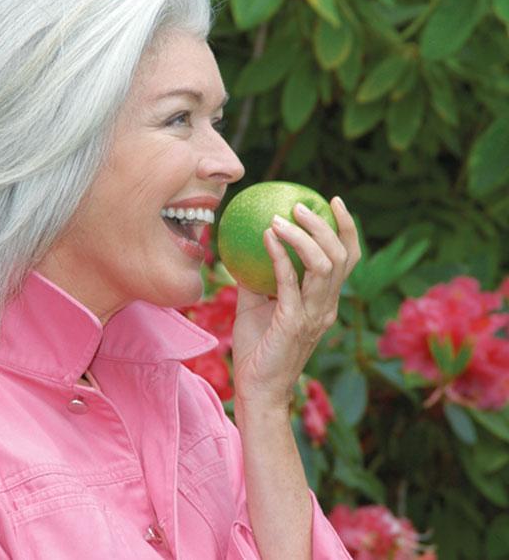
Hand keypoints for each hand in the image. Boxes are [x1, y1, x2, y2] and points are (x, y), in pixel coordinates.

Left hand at [230, 196, 359, 408]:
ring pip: (323, 267)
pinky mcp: (293, 324)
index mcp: (324, 302)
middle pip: (341, 258)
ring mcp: (313, 317)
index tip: (334, 201)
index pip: (347, 260)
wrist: (256, 390)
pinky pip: (290, 284)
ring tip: (281, 218)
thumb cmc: (257, 349)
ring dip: (302, 237)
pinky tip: (266, 237)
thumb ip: (258, 278)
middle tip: (301, 206)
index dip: (346, 229)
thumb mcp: (255, 305)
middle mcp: (326, 307)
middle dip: (326, 226)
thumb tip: (244, 246)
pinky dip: (279, 257)